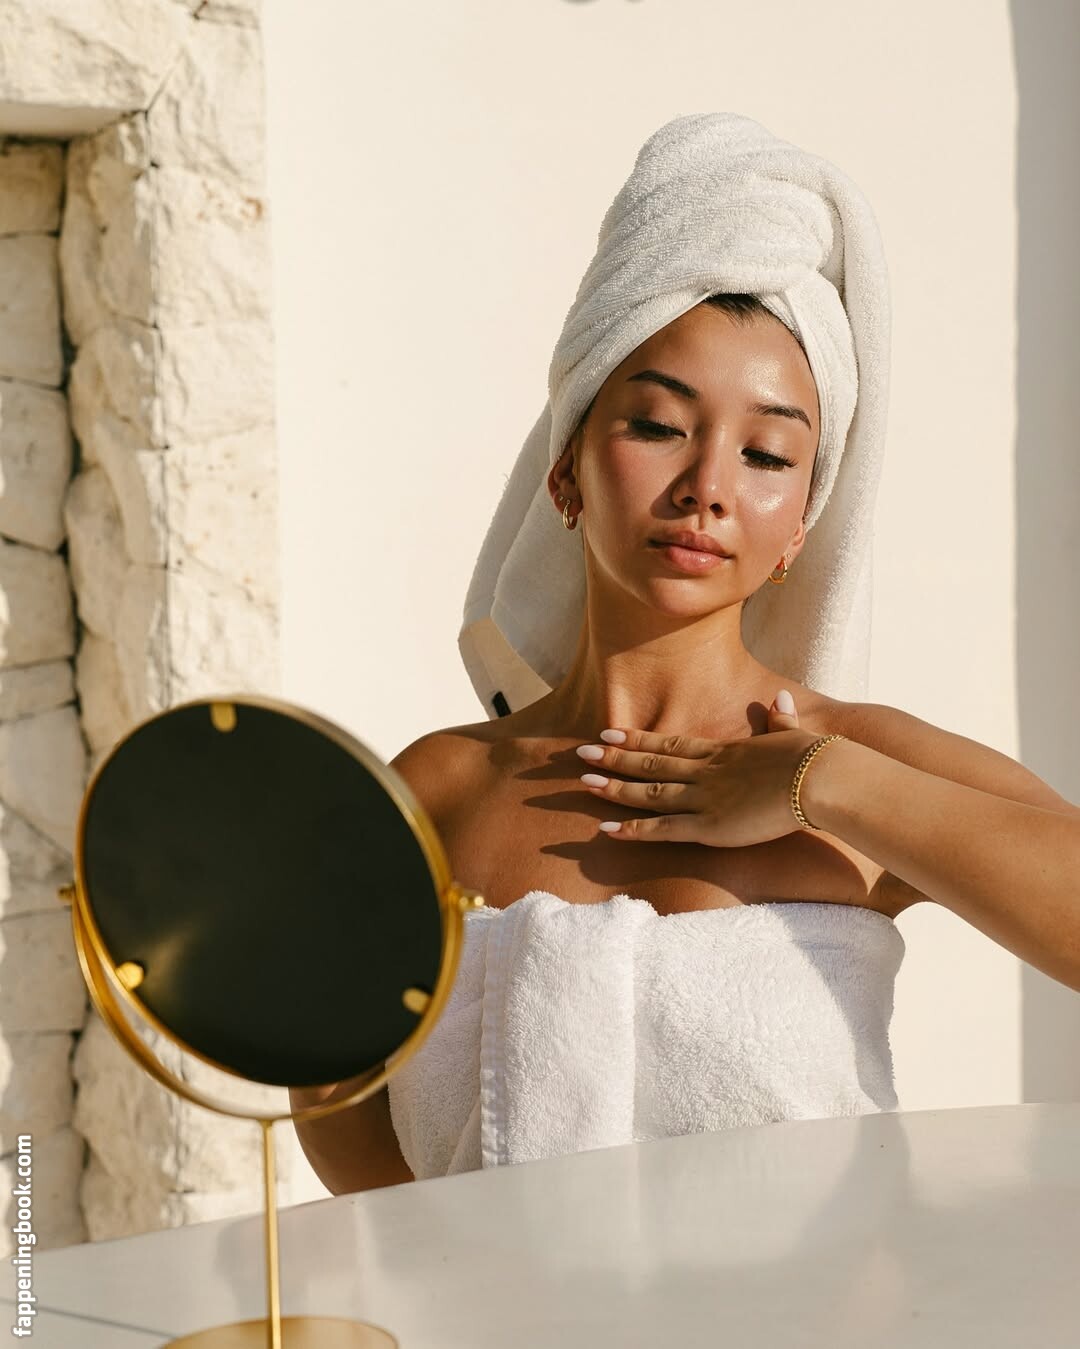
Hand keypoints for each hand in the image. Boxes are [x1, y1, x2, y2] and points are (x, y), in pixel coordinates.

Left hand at [576, 691, 821, 847]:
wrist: (821, 778)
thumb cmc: (815, 759)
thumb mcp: (793, 735)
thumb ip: (781, 721)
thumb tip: (782, 700)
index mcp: (724, 752)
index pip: (671, 743)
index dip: (638, 738)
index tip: (611, 731)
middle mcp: (706, 772)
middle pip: (651, 762)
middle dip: (614, 756)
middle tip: (581, 751)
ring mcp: (704, 798)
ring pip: (648, 792)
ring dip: (614, 787)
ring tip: (583, 781)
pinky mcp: (710, 827)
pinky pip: (663, 829)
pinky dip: (633, 829)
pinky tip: (606, 829)